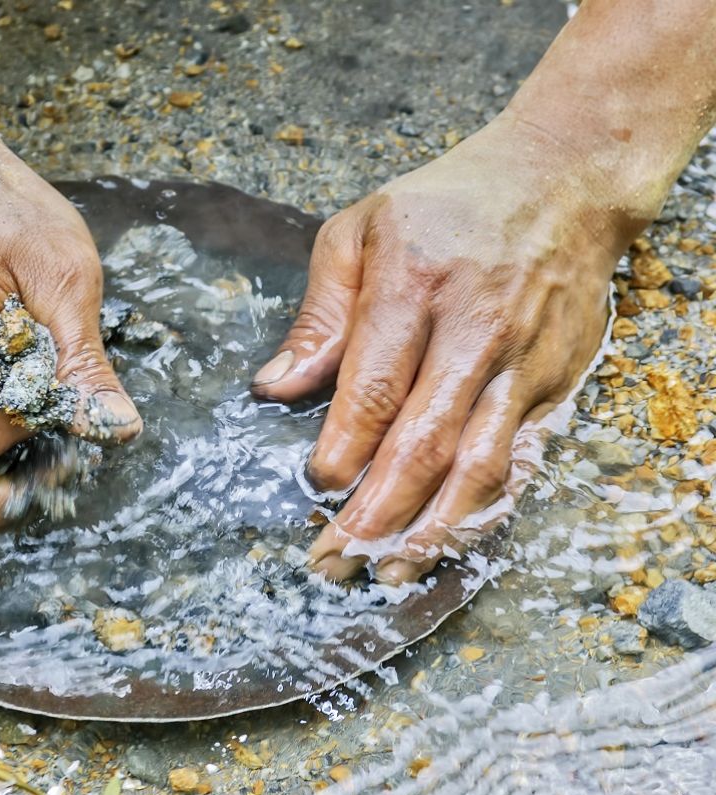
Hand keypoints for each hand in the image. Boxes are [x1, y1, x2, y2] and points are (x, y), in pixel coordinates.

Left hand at [252, 115, 640, 583]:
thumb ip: (319, 314)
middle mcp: (475, 332)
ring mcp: (524, 364)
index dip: (343, 449)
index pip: (375, 390)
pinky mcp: (556, 384)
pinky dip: (488, 511)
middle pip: (424, 444)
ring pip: (480, 467)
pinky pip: (524, 462)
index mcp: (414, 287)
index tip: (314, 488)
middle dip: (375, 515)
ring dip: (431, 531)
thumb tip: (274, 387)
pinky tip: (452, 542)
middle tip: (332, 560)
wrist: (564, 179)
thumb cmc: (446, 205)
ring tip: (388, 572)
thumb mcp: (360, 229)